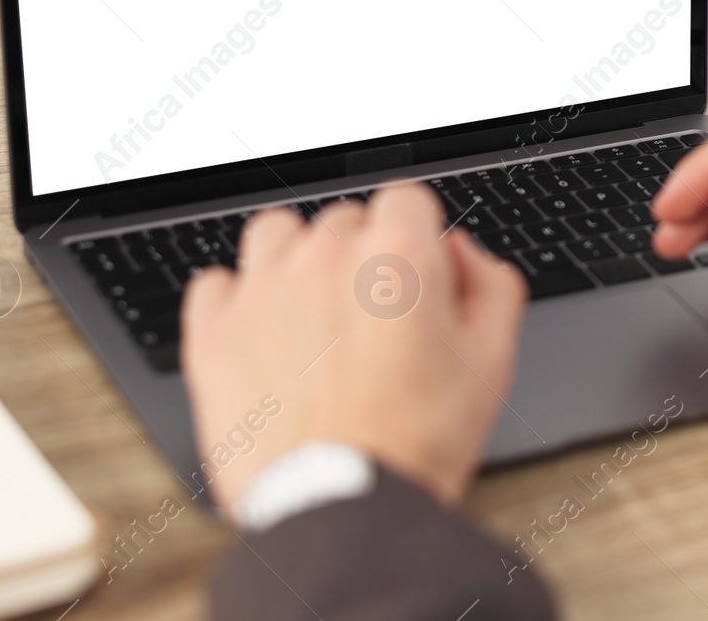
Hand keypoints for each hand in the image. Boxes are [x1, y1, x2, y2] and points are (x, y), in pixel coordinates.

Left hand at [180, 184, 527, 513]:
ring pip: (277, 234)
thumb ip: (490, 282)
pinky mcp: (215, 328)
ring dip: (296, 262)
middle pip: (344, 220)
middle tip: (373, 322)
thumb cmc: (418, 442)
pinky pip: (217, 282)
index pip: (406, 199)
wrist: (345, 507)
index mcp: (399, 254)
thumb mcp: (493, 359)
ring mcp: (264, 288)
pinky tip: (263, 336)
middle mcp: (326, 256)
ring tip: (312, 317)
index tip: (412, 274)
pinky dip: (238, 302)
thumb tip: (457, 251)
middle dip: (362, 259)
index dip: (416, 237)